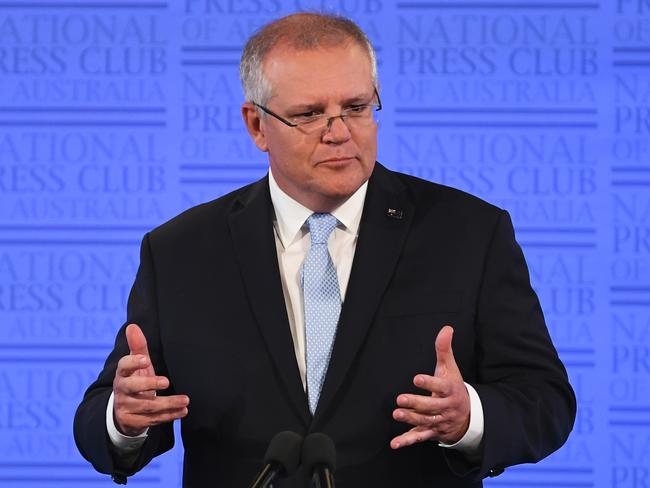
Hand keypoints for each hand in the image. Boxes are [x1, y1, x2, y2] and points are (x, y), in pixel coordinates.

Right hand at [112, 324, 189, 435]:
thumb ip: (138, 347)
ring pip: (147, 406)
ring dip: (168, 403)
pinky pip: (152, 420)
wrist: (124, 411)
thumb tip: (133, 325)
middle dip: (149, 384)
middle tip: (166, 381)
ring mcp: (125, 407)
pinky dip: (168, 416)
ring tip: (186, 400)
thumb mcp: (137, 364)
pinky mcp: (132, 422)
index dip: (133, 363)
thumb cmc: (135, 380)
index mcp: (122, 374)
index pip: (123, 366)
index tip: (146, 360)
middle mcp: (121, 391)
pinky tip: (183, 411)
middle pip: (132, 387)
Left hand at [391, 325, 469, 448]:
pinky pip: (419, 438)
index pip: (440, 387)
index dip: (429, 383)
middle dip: (416, 404)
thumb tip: (447, 328)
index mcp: (449, 390)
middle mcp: (445, 408)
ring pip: (424, 422)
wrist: (468, 416)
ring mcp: (438, 421)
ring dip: (410, 419)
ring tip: (396, 414)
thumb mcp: (451, 368)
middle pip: (430, 406)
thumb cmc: (453, 387)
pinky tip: (394, 443)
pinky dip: (406, 441)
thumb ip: (444, 349)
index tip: (416, 378)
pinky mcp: (431, 432)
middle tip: (400, 399)